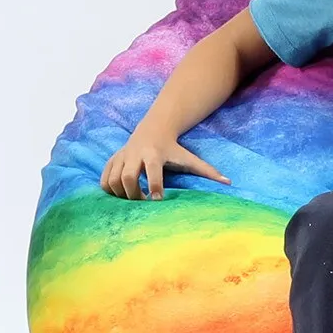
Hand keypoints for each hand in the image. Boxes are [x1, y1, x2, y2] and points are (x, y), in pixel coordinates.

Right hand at [100, 129, 229, 200]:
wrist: (153, 130)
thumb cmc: (173, 149)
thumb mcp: (190, 158)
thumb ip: (208, 171)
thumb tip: (229, 182)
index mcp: (155, 154)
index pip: (152, 171)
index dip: (154, 186)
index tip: (157, 200)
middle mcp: (136, 154)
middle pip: (127, 176)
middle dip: (133, 193)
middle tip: (142, 202)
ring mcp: (122, 156)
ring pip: (113, 178)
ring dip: (120, 193)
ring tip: (132, 199)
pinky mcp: (112, 160)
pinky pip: (104, 178)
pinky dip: (108, 189)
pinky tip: (120, 194)